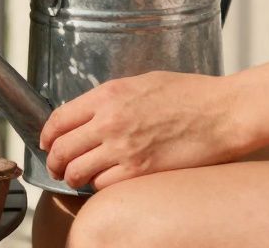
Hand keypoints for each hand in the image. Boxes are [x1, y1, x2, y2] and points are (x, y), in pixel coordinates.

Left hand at [39, 71, 251, 190]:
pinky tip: (105, 181)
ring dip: (73, 177)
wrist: (222, 112)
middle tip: (58, 167)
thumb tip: (87, 113)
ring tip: (78, 177)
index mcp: (107, 95)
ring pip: (76, 172)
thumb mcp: (140, 82)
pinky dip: (99, 186)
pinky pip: (103, 185)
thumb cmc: (188, 94)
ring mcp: (123, 148)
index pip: (58, 119)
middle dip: (54, 161)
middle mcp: (109, 121)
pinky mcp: (140, 171)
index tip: (47, 143)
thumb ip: (109, 98)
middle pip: (61, 149)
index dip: (46, 136)